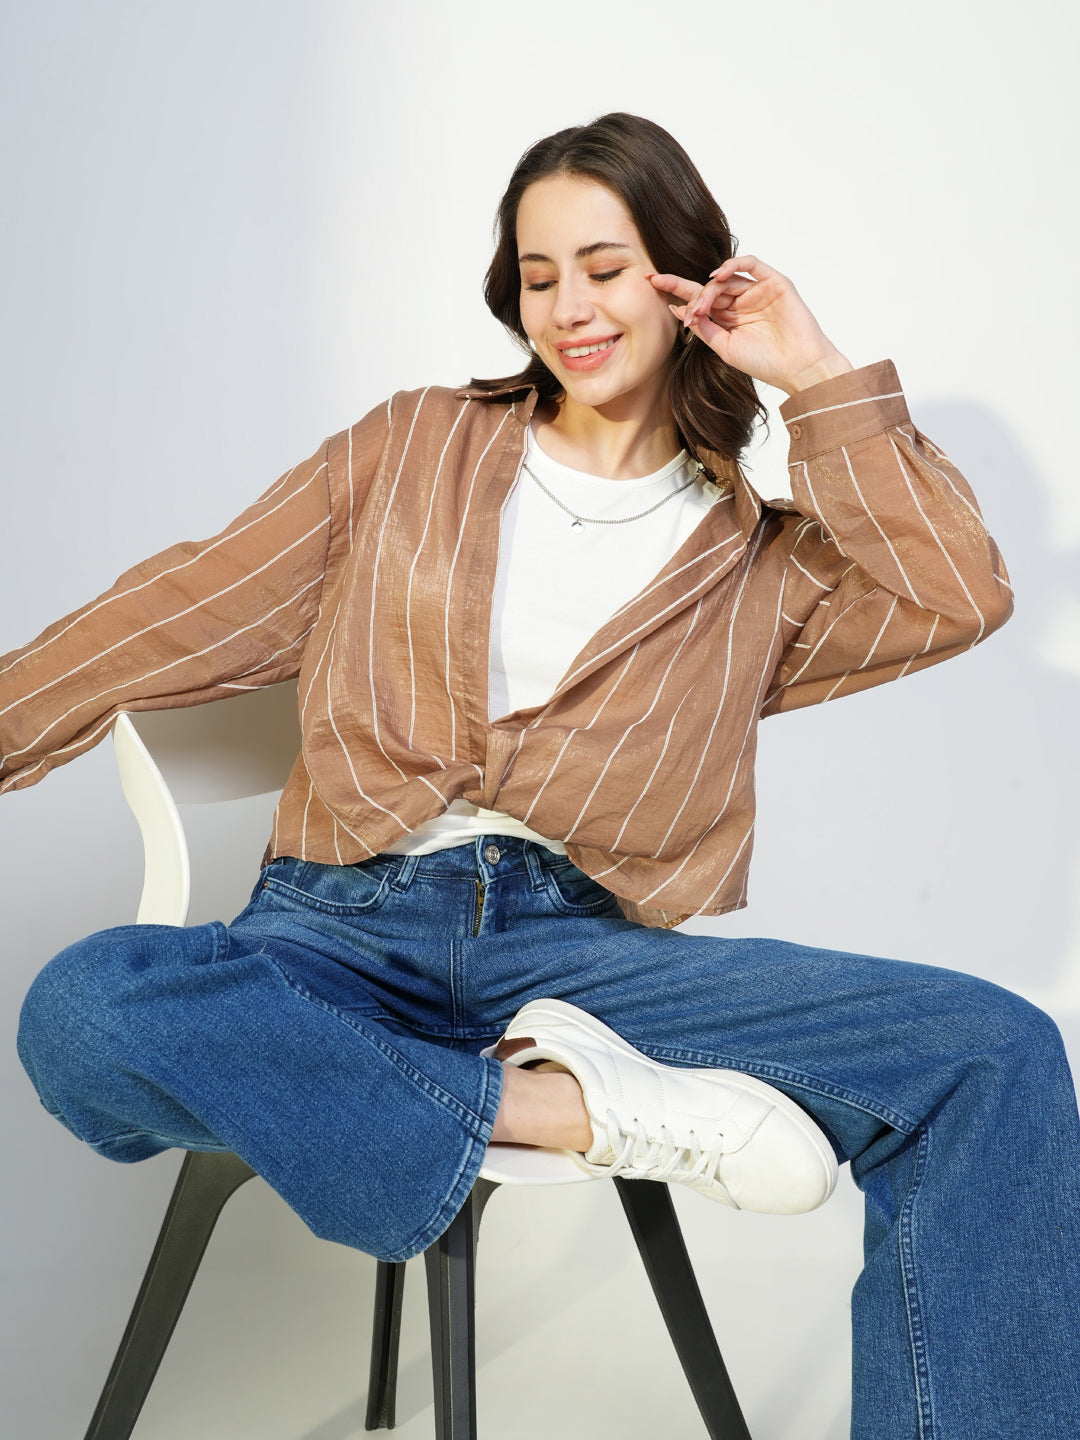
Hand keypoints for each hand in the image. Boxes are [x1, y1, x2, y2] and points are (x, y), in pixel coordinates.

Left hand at [647, 256, 852, 395]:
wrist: (798, 367)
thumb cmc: (765, 362)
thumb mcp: (725, 348)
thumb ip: (704, 328)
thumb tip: (679, 310)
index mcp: (727, 318)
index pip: (697, 298)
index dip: (675, 289)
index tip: (651, 283)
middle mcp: (740, 302)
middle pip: (708, 288)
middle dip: (692, 295)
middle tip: (688, 313)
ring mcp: (757, 291)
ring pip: (726, 278)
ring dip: (709, 288)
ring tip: (702, 305)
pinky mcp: (774, 283)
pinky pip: (751, 264)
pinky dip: (733, 264)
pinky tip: (718, 275)